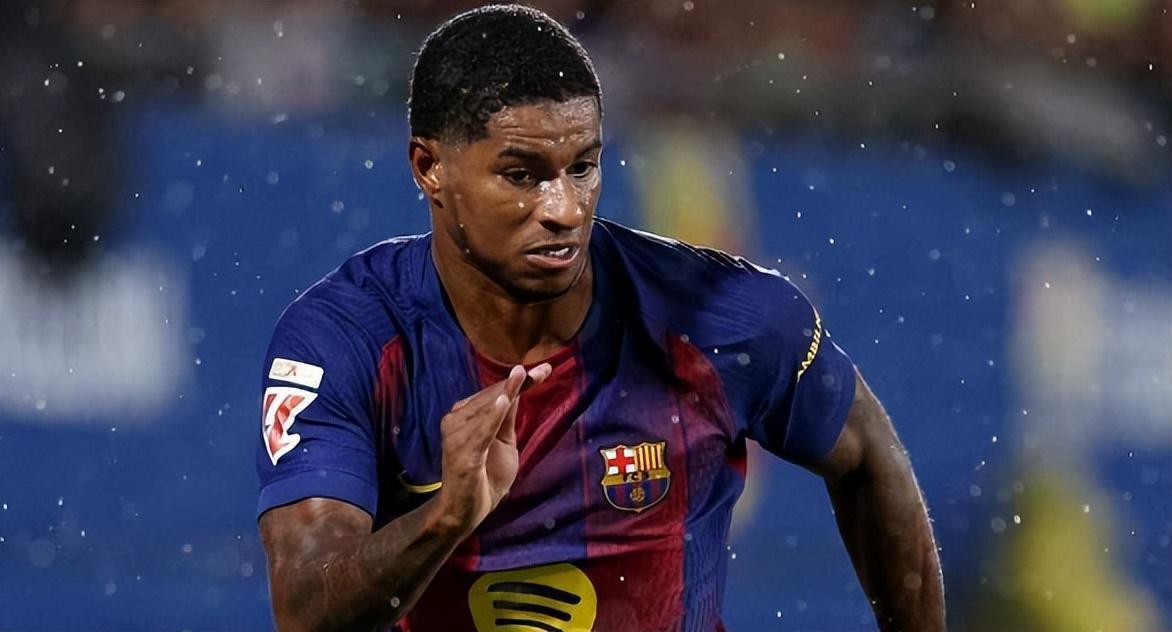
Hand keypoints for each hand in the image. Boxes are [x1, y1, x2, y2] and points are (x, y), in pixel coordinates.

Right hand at [435, 363, 551, 535]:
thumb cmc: (485, 475)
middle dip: (518, 383)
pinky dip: (491, 417)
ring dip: (507, 392)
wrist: (465, 511)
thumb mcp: (502, 441)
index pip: (494, 393)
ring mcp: (457, 438)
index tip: (545, 369)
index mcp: (464, 416)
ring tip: (523, 375)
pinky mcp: (463, 456)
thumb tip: (518, 389)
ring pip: (486, 409)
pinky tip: (503, 401)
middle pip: (491, 397)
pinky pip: (481, 433)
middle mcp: (455, 421)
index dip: (518, 381)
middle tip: (544, 369)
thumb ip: (506, 418)